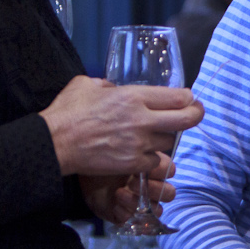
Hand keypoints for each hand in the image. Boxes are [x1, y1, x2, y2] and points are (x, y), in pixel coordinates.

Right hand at [41, 76, 203, 176]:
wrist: (54, 144)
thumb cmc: (67, 112)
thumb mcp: (87, 85)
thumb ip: (107, 84)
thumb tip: (114, 86)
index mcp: (133, 96)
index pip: (178, 97)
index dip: (188, 98)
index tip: (188, 99)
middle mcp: (142, 119)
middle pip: (186, 119)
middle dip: (195, 115)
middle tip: (195, 114)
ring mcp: (139, 143)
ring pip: (170, 142)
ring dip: (165, 138)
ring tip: (155, 135)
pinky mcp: (133, 164)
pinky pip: (154, 161)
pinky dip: (151, 158)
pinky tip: (141, 153)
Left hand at [80, 152, 176, 223]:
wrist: (84, 169)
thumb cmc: (105, 157)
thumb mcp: (121, 148)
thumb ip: (137, 149)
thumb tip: (148, 149)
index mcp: (154, 169)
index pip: (170, 172)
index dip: (161, 171)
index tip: (144, 165)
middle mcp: (152, 187)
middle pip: (169, 193)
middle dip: (154, 189)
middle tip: (132, 181)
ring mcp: (141, 203)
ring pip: (156, 210)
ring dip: (138, 202)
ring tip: (119, 193)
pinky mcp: (127, 215)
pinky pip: (135, 220)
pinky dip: (125, 212)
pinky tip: (113, 203)